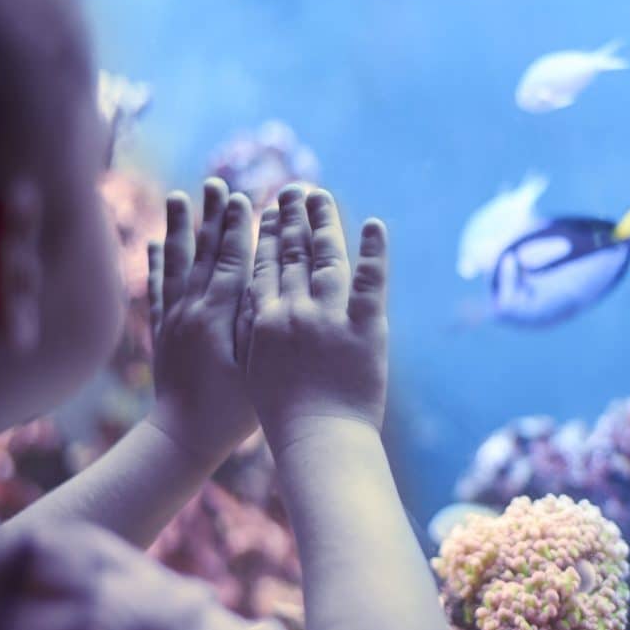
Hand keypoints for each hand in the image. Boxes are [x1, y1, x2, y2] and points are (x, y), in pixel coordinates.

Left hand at [145, 177, 257, 463]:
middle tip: (215, 182)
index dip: (237, 227)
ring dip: (179, 228)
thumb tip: (266, 279)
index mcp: (217, 316)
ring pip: (175, 264)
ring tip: (178, 198)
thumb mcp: (255, 365)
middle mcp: (190, 311)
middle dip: (210, 216)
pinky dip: (156, 263)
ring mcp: (172, 321)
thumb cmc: (231, 411)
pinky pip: (156, 290)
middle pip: (202, 253)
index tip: (243, 196)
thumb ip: (258, 321)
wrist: (182, 438)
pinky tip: (157, 242)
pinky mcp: (161, 334)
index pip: (230, 260)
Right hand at [237, 185, 388, 455]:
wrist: (318, 440)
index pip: (262, 267)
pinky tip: (374, 224)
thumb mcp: (257, 370)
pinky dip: (373, 250)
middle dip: (291, 217)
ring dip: (323, 221)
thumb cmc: (285, 417)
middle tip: (292, 189)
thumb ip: (256, 332)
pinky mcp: (364, 328)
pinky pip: (370, 280)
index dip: (265, 235)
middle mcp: (292, 312)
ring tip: (320, 194)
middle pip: (291, 253)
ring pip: (326, 257)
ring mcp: (329, 317)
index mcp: (263, 321)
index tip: (264, 208)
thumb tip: (255, 307)